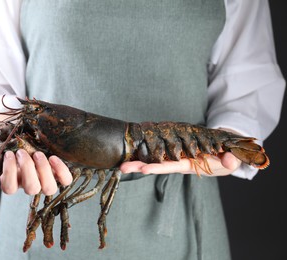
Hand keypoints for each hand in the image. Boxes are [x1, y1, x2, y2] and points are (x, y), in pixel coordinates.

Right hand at [0, 115, 72, 208]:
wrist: (24, 137)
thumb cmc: (10, 150)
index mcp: (13, 182)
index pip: (9, 188)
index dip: (9, 173)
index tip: (8, 155)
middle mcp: (30, 184)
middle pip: (31, 189)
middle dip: (27, 169)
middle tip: (22, 153)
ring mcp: (45, 179)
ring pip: (49, 188)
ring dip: (43, 170)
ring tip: (38, 154)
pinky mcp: (58, 173)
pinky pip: (65, 180)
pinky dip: (61, 170)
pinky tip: (53, 157)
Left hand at [120, 128, 241, 176]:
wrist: (222, 153)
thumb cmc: (226, 158)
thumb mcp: (231, 160)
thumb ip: (230, 160)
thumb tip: (229, 160)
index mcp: (190, 165)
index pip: (171, 167)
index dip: (158, 168)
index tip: (144, 170)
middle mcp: (178, 162)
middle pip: (157, 165)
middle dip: (140, 167)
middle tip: (122, 168)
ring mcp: (175, 156)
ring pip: (154, 158)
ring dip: (138, 161)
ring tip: (122, 164)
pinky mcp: (174, 149)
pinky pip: (157, 151)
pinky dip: (145, 152)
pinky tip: (133, 152)